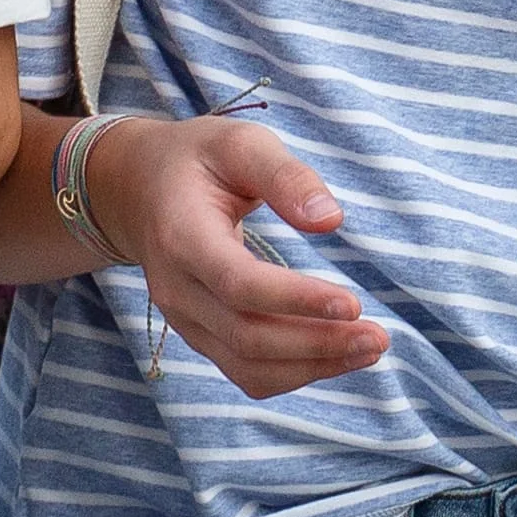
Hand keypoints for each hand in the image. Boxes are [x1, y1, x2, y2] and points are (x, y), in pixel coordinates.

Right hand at [103, 117, 385, 397]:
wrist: (137, 189)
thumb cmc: (197, 161)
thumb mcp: (239, 144)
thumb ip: (285, 175)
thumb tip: (331, 219)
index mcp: (182, 237)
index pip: (239, 284)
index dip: (295, 300)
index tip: (354, 304)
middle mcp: (177, 289)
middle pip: (248, 336)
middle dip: (317, 344)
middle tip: (379, 338)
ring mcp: (185, 319)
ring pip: (247, 366)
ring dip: (313, 367)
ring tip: (368, 350)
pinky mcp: (200, 334)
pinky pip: (245, 371)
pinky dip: (294, 373)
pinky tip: (336, 356)